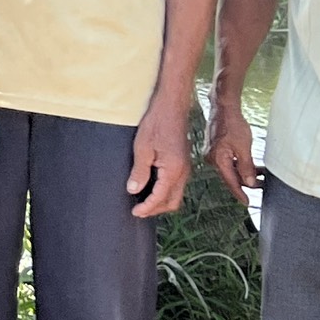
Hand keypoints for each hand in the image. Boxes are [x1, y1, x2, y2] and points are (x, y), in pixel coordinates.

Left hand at [127, 91, 192, 217]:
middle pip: (172, 202)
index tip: (135, 213)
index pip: (160, 197)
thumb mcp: (142, 148)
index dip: (147, 208)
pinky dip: (165, 192)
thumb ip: (139, 171)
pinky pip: (177, 185)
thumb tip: (134, 191)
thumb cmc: (156, 124)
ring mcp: (185, 168)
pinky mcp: (183, 163)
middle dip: (156, 209)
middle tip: (139, 211)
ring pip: (176, 194)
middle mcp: (183, 172)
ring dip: (161, 201)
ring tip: (143, 202)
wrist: (171, 107)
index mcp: (174, 170)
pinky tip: (152, 188)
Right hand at [207, 94, 259, 199]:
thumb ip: (246, 167)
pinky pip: (230, 161)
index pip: (231, 182)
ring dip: (245, 172)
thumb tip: (250, 183)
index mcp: (218, 160)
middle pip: (231, 176)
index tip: (248, 203)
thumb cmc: (232, 124)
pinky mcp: (217, 148)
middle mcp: (213, 159)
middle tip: (262, 186)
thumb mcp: (243, 147)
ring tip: (261, 175)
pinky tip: (252, 165)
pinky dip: (240, 164)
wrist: (224, 107)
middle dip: (246, 182)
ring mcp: (214, 154)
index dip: (240, 193)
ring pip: (231, 169)